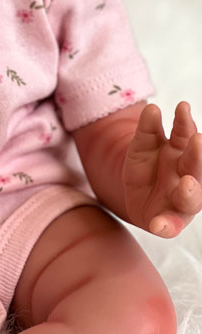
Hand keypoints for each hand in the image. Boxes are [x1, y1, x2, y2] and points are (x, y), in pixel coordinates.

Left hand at [122, 102, 201, 237]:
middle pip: (195, 165)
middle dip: (198, 154)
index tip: (182, 106)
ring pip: (191, 198)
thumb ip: (147, 128)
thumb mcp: (142, 144)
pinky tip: (158, 226)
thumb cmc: (147, 166)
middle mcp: (186, 175)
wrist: (138, 196)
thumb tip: (151, 108)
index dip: (184, 121)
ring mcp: (179, 199)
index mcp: (180, 153)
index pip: (185, 135)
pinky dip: (165, 227)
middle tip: (197, 140)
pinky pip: (169, 226)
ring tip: (187, 182)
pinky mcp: (168, 221)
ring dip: (190, 191)